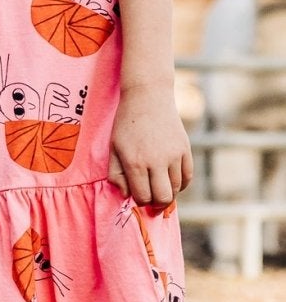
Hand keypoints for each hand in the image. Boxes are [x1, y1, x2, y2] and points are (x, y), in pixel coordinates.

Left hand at [109, 82, 193, 205]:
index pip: (143, 197)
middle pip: (163, 198)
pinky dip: (181, 184)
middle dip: (156, 204)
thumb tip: (127, 195)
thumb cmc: (126, 124)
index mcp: (136, 163)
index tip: (137, 195)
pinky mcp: (185, 149)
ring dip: (168, 192)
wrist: (148, 97)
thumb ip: (116, 175)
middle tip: (151, 201)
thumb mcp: (114, 149)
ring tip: (159, 186)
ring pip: (177, 188)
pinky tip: (171, 181)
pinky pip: (188, 177)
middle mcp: (157, 161)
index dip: (140, 201)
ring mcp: (174, 155)